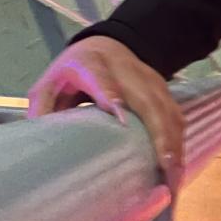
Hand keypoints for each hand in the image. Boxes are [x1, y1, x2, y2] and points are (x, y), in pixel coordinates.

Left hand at [28, 37, 184, 184]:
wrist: (107, 43)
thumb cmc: (73, 70)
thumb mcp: (50, 82)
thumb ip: (42, 106)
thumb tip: (40, 140)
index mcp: (91, 65)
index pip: (103, 80)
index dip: (113, 97)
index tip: (122, 119)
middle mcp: (126, 71)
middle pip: (148, 101)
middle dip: (159, 134)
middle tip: (164, 167)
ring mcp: (150, 80)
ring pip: (167, 111)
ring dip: (174, 144)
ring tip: (174, 178)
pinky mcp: (163, 90)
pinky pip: (176, 116)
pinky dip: (179, 142)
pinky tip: (178, 168)